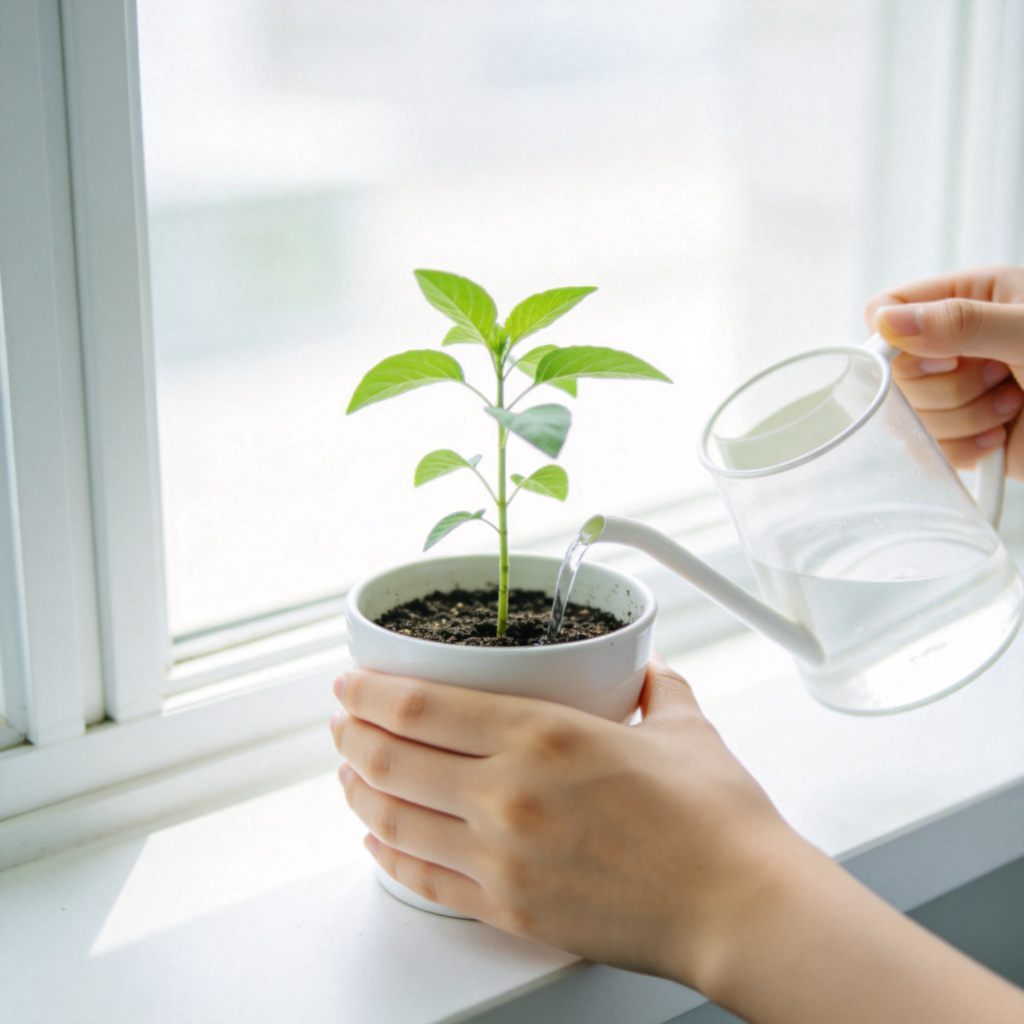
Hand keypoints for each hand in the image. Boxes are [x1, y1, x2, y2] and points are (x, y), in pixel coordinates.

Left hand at [329, 656, 800, 989]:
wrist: (739, 906)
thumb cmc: (715, 820)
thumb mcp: (683, 728)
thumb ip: (656, 689)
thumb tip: (649, 673)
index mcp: (542, 735)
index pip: (422, 706)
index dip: (371, 693)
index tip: (350, 684)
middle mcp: (507, 795)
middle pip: (392, 760)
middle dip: (352, 737)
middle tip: (341, 725)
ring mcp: (501, 858)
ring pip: (395, 819)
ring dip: (358, 791)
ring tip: (348, 774)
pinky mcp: (510, 910)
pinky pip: (424, 880)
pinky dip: (389, 854)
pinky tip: (380, 840)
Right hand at [864, 264, 1023, 477]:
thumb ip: (962, 323)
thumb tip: (887, 321)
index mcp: (970, 296)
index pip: (886, 310)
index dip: (900, 340)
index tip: (945, 355)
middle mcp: (957, 342)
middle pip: (895, 372)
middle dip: (948, 386)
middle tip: (1001, 377)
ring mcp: (958, 389)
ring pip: (912, 415)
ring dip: (966, 419)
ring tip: (1015, 404)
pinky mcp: (963, 434)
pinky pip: (928, 449)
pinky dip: (965, 449)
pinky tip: (1003, 436)